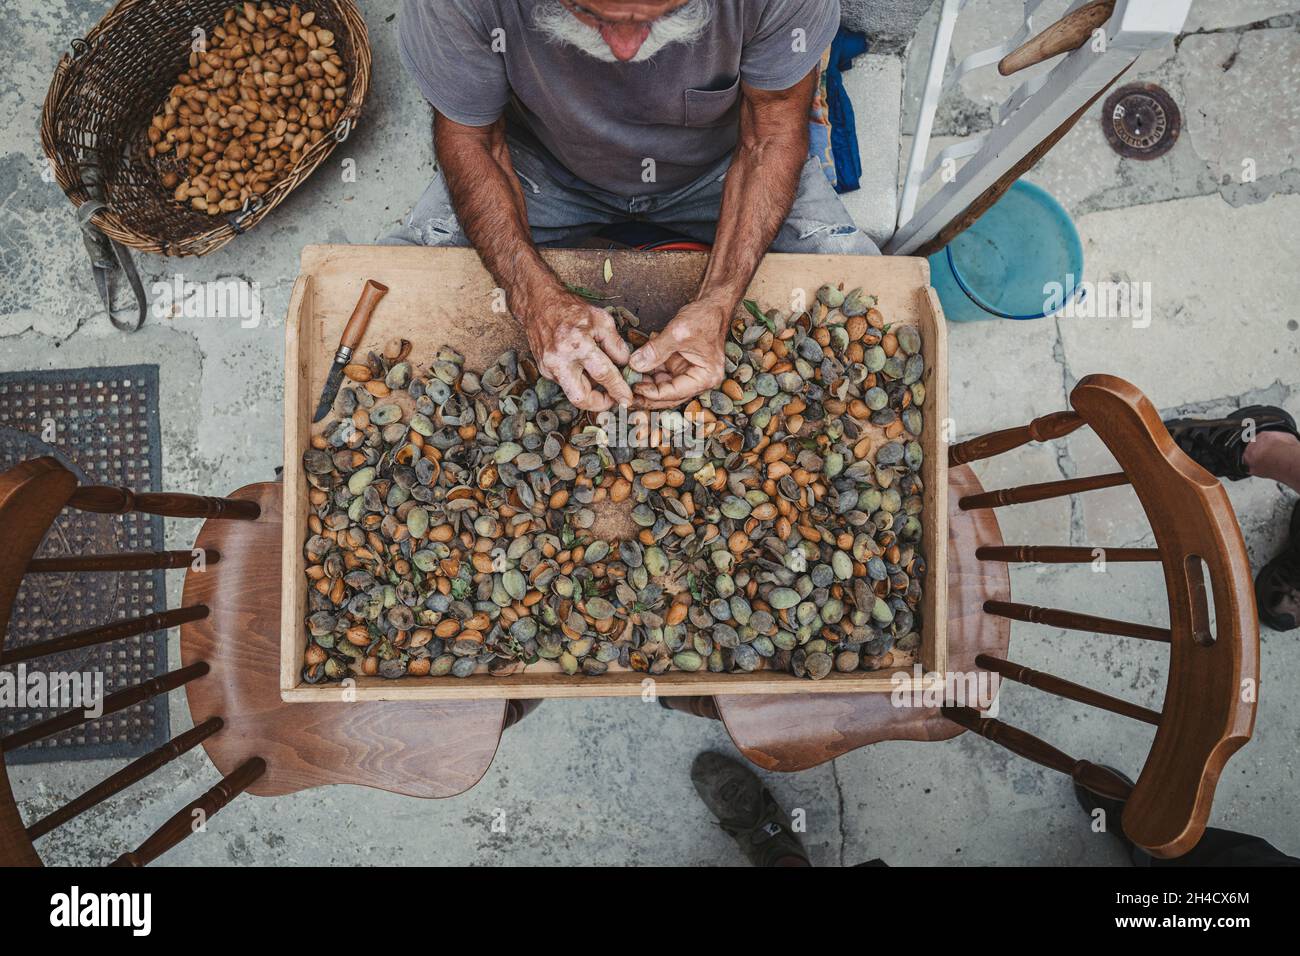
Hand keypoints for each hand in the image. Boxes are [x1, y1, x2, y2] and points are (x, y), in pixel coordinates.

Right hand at [517, 288, 631, 411]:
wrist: (539, 304)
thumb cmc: (571, 309)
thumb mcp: (601, 319)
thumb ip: (616, 344)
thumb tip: (625, 364)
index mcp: (577, 344)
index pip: (603, 374)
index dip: (618, 389)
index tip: (627, 398)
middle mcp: (560, 359)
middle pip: (580, 398)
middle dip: (599, 404)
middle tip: (612, 399)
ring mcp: (549, 367)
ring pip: (572, 394)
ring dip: (590, 392)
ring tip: (601, 382)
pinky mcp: (544, 370)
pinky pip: (565, 384)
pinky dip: (578, 382)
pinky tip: (585, 371)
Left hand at [629, 298, 729, 408]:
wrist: (713, 303)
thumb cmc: (704, 317)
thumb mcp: (678, 333)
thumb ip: (656, 350)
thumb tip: (635, 365)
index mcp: (705, 378)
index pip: (674, 393)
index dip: (652, 394)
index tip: (633, 389)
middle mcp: (698, 379)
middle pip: (668, 395)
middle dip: (647, 394)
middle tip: (625, 394)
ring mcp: (688, 372)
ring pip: (662, 385)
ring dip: (645, 382)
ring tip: (625, 378)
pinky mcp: (680, 364)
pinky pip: (661, 372)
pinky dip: (648, 369)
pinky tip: (634, 364)